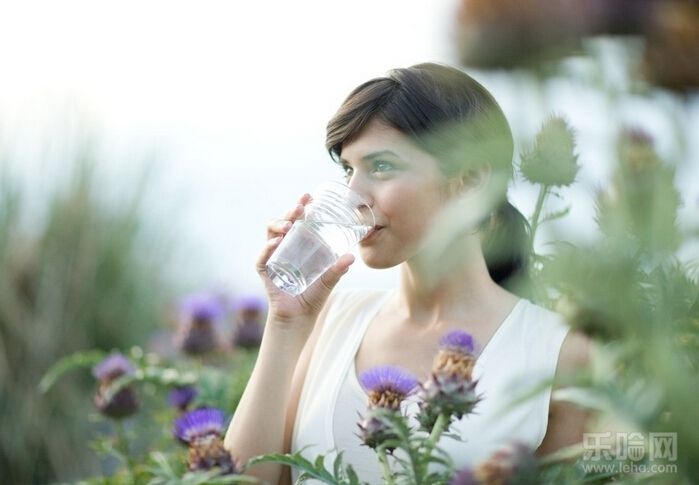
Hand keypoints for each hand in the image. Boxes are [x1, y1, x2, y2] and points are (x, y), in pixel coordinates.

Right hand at [256, 193, 354, 322]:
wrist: (299, 318)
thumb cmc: (313, 296)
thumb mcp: (329, 280)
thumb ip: (338, 270)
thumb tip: (351, 257)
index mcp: (298, 244)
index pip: (297, 220)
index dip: (301, 207)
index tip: (309, 196)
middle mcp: (284, 247)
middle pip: (283, 222)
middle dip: (290, 211)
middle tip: (300, 206)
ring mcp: (272, 257)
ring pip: (270, 234)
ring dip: (278, 225)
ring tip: (290, 224)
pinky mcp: (265, 271)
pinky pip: (262, 258)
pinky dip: (267, 249)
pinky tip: (276, 243)